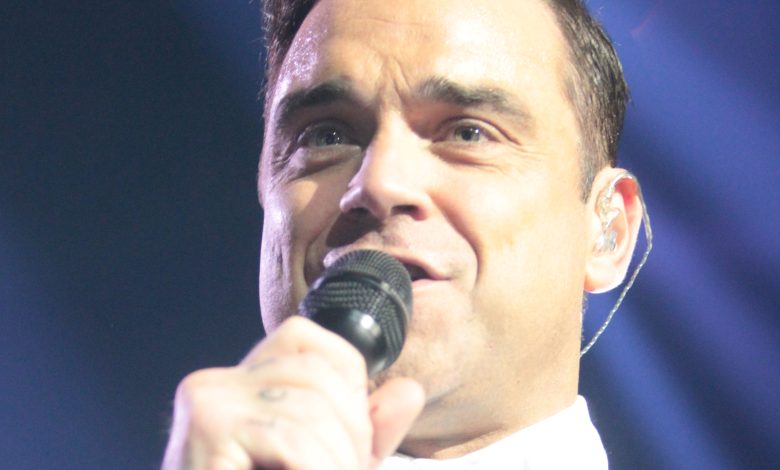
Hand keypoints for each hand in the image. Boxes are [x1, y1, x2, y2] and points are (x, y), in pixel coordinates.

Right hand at [162, 316, 425, 469]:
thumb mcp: (326, 467)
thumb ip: (365, 431)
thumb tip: (410, 391)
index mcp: (239, 383)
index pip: (307, 339)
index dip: (349, 381)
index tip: (354, 436)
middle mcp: (215, 383)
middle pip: (315, 374)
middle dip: (352, 430)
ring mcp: (207, 405)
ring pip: (308, 410)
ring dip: (339, 461)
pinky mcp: (207, 432)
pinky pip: (290, 439)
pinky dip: (318, 469)